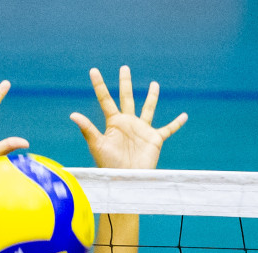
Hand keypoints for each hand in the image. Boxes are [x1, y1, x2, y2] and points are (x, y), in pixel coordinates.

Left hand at [70, 66, 187, 170]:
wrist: (125, 179)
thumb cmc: (109, 165)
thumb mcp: (97, 145)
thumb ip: (87, 129)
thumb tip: (72, 114)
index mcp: (113, 122)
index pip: (105, 99)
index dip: (99, 85)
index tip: (93, 70)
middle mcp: (127, 123)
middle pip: (127, 97)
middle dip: (125, 83)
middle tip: (124, 68)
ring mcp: (141, 130)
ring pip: (148, 109)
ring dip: (152, 97)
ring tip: (154, 84)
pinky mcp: (154, 139)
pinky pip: (168, 129)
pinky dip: (176, 123)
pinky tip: (184, 116)